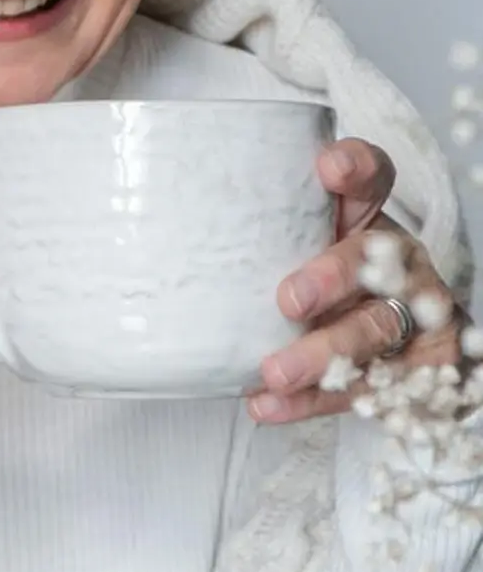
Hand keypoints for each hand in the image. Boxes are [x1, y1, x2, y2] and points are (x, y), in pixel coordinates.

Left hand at [251, 136, 462, 423]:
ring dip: (323, 353)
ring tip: (275, 372)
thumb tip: (151, 247)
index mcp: (366, 221)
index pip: (371, 179)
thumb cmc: (316, 287)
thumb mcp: (285, 254)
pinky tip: (270, 404)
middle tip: (290, 300)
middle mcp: (396, 262)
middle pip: (373, 258)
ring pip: (376, 328)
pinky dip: (315, 400)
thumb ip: (247, 240)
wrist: (389, 356)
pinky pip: (369, 387)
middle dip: (333, 277)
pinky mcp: (419, 367)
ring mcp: (413, 314)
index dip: (357, 168)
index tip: (328, 168)